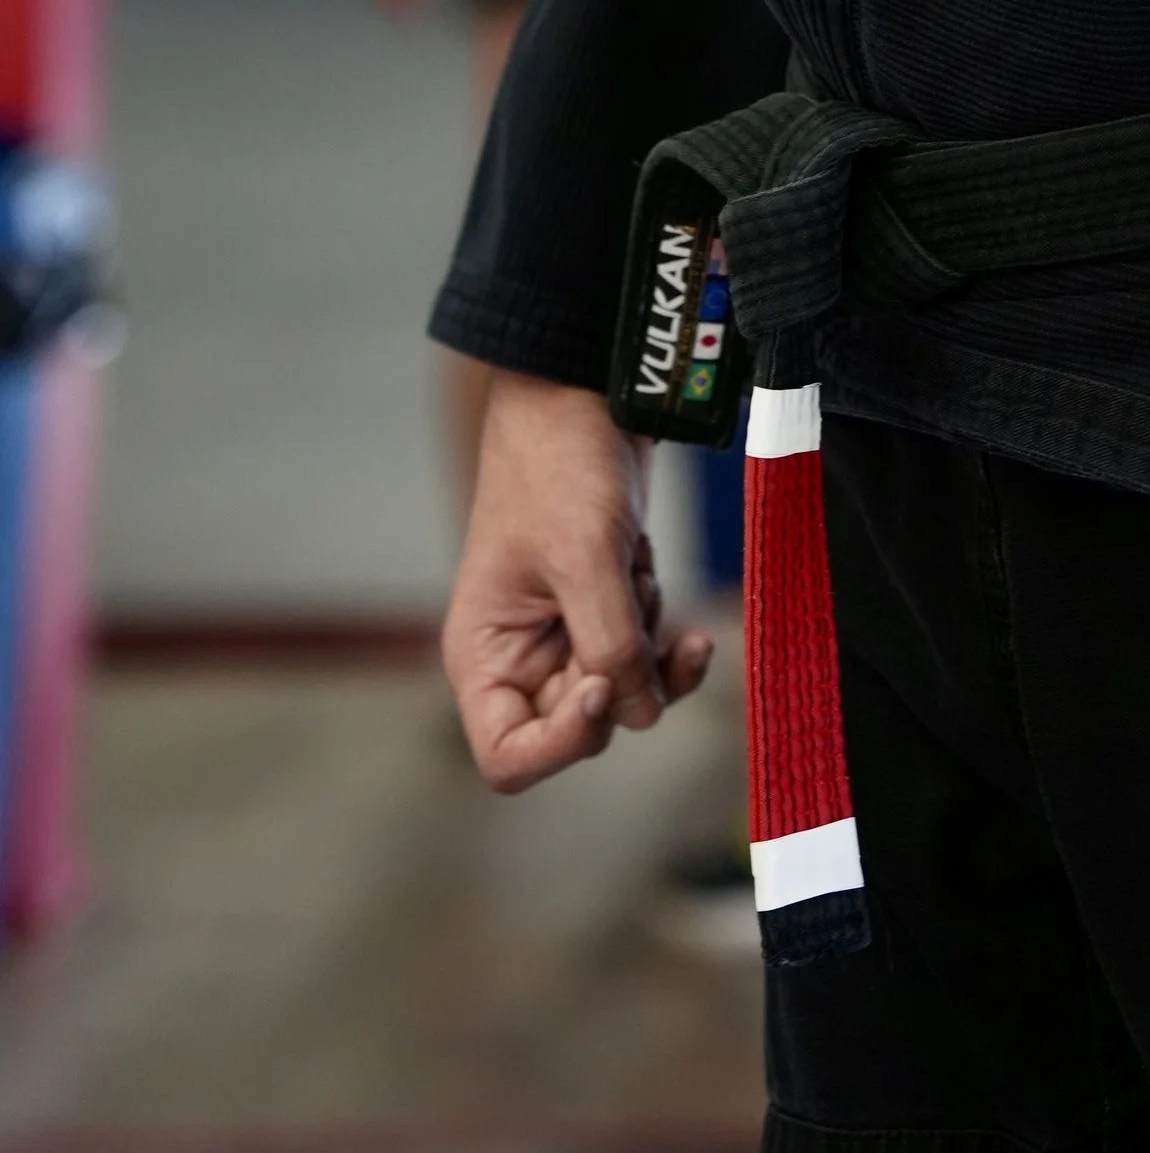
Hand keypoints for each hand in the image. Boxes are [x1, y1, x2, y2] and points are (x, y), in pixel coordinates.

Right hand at [443, 371, 713, 790]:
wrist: (583, 394)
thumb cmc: (559, 465)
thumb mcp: (585, 557)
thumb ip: (612, 647)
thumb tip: (639, 715)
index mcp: (483, 657)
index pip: (510, 758)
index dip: (563, 741)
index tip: (599, 685)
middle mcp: (519, 660)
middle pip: (582, 728)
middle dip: (623, 676)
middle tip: (638, 608)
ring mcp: (566, 637)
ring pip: (625, 693)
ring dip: (647, 643)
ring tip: (636, 570)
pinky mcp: (606, 610)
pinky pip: (644, 656)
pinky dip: (663, 633)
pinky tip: (664, 588)